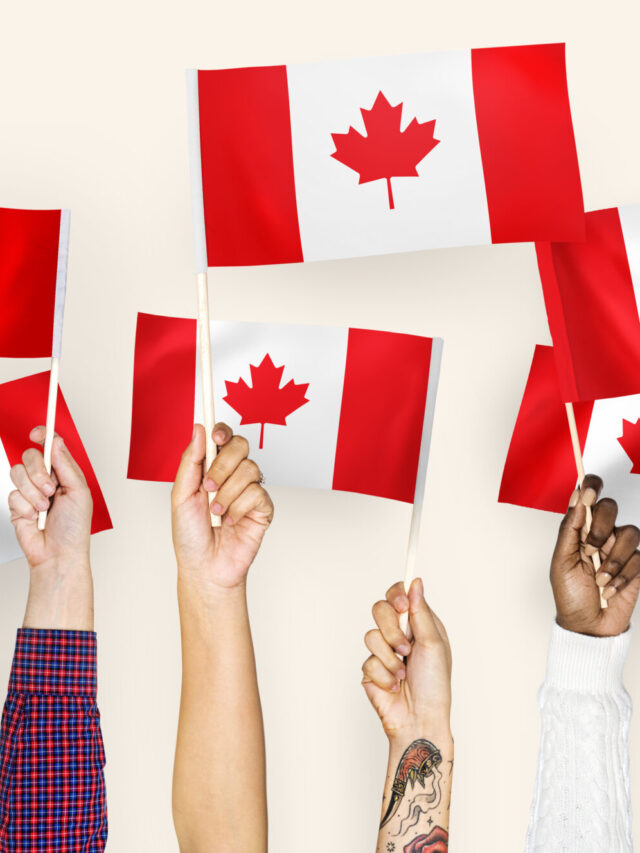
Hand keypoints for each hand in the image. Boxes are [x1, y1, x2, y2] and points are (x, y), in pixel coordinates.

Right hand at [8, 426, 91, 570]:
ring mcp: (30, 492)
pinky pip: (13, 494)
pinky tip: (35, 517)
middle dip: (39, 472)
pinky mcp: (17, 505)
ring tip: (45, 507)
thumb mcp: (79, 492)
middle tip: (50, 489)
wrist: (59, 554)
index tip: (37, 433)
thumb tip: (55, 442)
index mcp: (64, 473)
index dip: (43, 436)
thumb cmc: (74, 528)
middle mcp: (46, 480)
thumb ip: (66, 465)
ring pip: (18, 474)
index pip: (50, 447)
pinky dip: (26, 507)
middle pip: (30, 456)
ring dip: (33, 492)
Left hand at [171, 423, 273, 589]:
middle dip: (222, 465)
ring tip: (216, 512)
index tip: (216, 437)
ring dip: (227, 493)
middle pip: (240, 446)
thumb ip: (191, 461)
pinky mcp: (263, 507)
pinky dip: (239, 508)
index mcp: (211, 468)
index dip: (222, 431)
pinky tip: (230, 521)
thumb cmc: (190, 535)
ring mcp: (249, 490)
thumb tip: (199, 429)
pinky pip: (257, 493)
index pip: (223, 438)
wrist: (204, 567)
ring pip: (249, 469)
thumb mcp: (181, 495)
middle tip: (208, 486)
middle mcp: (232, 475)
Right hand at [361, 578, 451, 742]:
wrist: (419, 720)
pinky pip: (368, 661)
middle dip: (392, 631)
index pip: (400, 595)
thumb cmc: (434, 685)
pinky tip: (395, 686)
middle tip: (405, 648)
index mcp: (419, 625)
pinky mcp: (371, 669)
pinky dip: (385, 675)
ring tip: (403, 673)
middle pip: (379, 609)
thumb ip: (421, 612)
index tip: (401, 606)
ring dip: (390, 659)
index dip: (396, 595)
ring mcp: (383, 651)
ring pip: (370, 636)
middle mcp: (400, 634)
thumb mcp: (433, 644)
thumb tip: (415, 582)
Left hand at [551, 474, 639, 636]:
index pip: (588, 498)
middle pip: (611, 508)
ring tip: (599, 579)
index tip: (588, 489)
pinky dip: (621, 577)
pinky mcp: (636, 567)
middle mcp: (601, 535)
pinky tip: (609, 590)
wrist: (587, 626)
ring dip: (612, 559)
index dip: (591, 486)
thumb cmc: (570, 595)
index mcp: (580, 530)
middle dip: (600, 528)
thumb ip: (570, 530)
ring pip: (629, 533)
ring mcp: (620, 550)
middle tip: (589, 550)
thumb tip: (577, 499)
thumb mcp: (561, 562)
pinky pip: (638, 559)